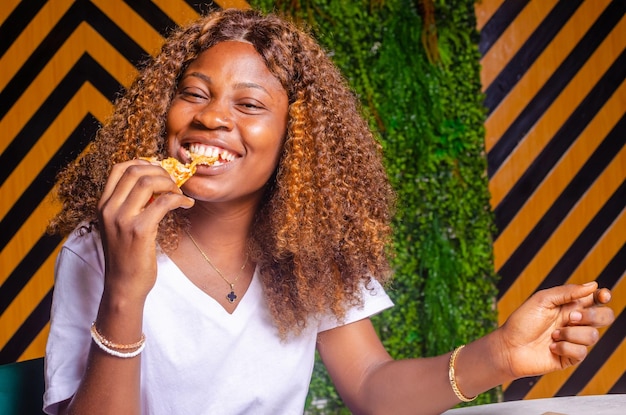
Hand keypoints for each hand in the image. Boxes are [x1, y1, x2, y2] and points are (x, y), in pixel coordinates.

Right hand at [97, 159, 194, 299]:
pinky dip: (179, 199)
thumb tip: (154, 183)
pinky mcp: (139, 231)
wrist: (123, 285)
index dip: (142, 162)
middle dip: (159, 171)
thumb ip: (130, 205)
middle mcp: (109, 209)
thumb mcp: (120, 226)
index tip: (159, 170)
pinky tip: (187, 204)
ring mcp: (122, 219)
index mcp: (103, 205)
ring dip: (169, 183)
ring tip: (179, 193)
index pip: (118, 169)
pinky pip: (163, 202)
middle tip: (173, 182)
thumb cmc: (127, 256)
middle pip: (134, 171)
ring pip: (147, 182)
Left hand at [495, 282, 613, 379]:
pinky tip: (551, 347)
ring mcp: (574, 340)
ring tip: (553, 334)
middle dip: (593, 316)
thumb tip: (593, 285)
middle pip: (604, 317)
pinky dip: (565, 348)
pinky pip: (582, 351)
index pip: (595, 299)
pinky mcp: (571, 357)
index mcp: (569, 306)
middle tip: (572, 318)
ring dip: (570, 334)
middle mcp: (575, 322)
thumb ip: (567, 292)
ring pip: (593, 335)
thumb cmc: (522, 321)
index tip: (602, 295)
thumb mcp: (542, 300)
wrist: (509, 347)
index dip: (603, 296)